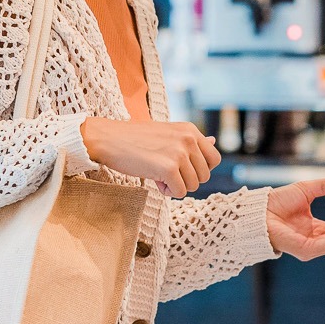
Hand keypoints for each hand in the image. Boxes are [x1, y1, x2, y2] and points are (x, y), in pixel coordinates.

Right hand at [81, 117, 220, 195]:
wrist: (109, 139)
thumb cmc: (136, 139)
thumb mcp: (168, 134)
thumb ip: (191, 141)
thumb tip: (215, 141)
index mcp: (191, 130)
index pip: (214, 159)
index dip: (200, 170)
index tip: (181, 168)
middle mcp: (189, 139)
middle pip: (204, 176)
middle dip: (186, 179)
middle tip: (165, 172)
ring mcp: (179, 153)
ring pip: (193, 186)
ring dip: (176, 186)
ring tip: (158, 174)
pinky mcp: (169, 168)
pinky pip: (179, 192)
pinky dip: (167, 192)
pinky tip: (154, 180)